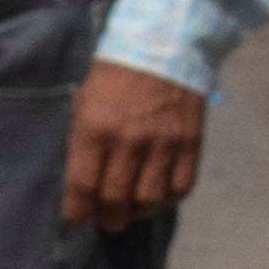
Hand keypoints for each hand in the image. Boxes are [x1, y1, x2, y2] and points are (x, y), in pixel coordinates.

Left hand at [61, 63, 208, 233]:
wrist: (161, 47)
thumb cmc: (113, 79)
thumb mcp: (84, 106)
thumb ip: (84, 146)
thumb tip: (83, 188)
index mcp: (95, 130)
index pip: (83, 187)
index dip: (78, 212)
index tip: (78, 219)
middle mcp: (129, 141)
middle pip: (116, 200)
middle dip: (108, 219)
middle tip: (106, 221)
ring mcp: (163, 144)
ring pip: (149, 200)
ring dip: (137, 213)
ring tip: (130, 210)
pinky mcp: (190, 145)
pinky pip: (180, 189)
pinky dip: (166, 201)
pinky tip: (155, 197)